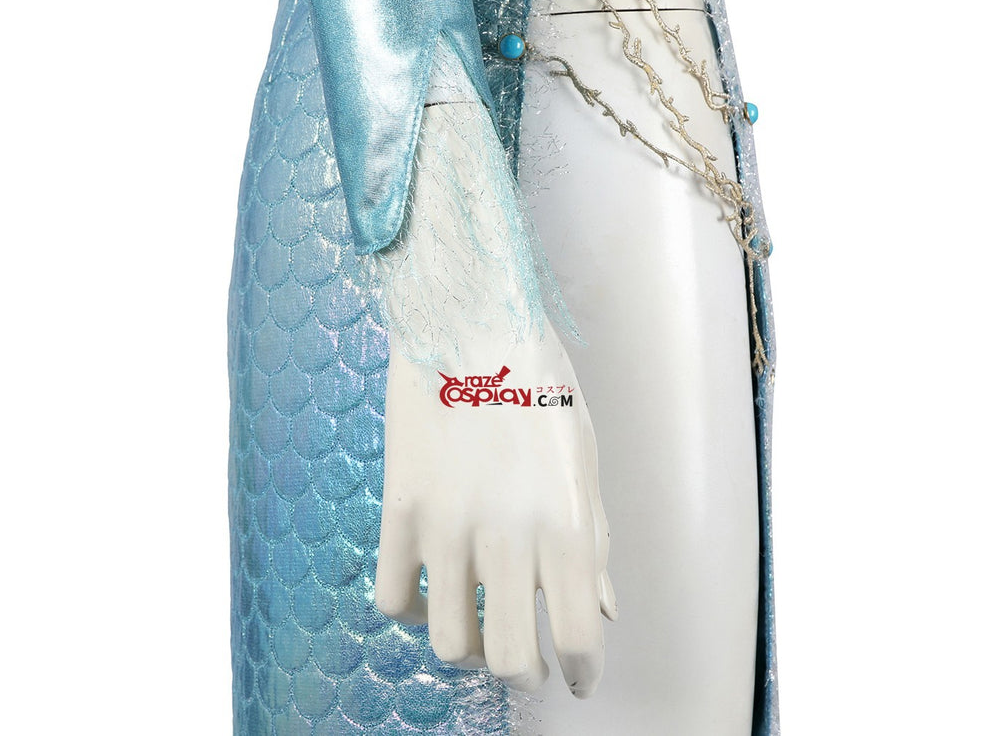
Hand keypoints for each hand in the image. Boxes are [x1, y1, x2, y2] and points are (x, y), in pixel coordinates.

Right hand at [373, 324, 616, 696]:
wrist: (467, 317)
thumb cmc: (539, 380)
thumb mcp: (584, 457)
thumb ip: (595, 541)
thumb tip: (602, 610)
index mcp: (568, 524)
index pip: (579, 638)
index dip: (582, 671)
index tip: (577, 676)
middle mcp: (509, 537)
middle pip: (512, 661)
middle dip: (525, 677)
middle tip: (528, 666)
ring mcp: (447, 526)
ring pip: (447, 643)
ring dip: (468, 649)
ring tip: (479, 630)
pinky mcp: (400, 509)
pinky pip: (393, 599)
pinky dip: (412, 609)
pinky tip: (431, 589)